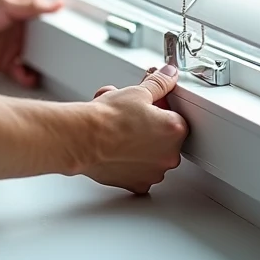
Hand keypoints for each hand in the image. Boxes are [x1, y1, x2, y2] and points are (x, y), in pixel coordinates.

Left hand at [0, 0, 62, 86]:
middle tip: (63, 59)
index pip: (49, 19)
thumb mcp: (6, 5)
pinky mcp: (7, 64)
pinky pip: (23, 73)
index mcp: (26, 12)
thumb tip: (58, 3)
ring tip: (46, 72)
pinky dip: (27, 77)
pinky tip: (28, 77)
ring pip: (37, 60)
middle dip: (55, 53)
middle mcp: (24, 31)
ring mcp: (17, 48)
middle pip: (47, 43)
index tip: (74, 34)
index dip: (61, 27)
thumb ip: (32, 6)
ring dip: (42, 67)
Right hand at [83, 65, 187, 194]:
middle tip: (130, 117)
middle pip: (165, 138)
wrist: (83, 138)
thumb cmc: (107, 118)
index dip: (160, 110)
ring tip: (120, 132)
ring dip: (140, 145)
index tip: (146, 107)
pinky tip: (117, 150)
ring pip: (152, 156)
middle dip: (150, 127)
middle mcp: (169, 155)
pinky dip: (130, 163)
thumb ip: (159, 83)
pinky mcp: (137, 184)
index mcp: (174, 130)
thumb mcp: (138, 92)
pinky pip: (139, 172)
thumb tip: (168, 75)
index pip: (176, 118)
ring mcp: (153, 172)